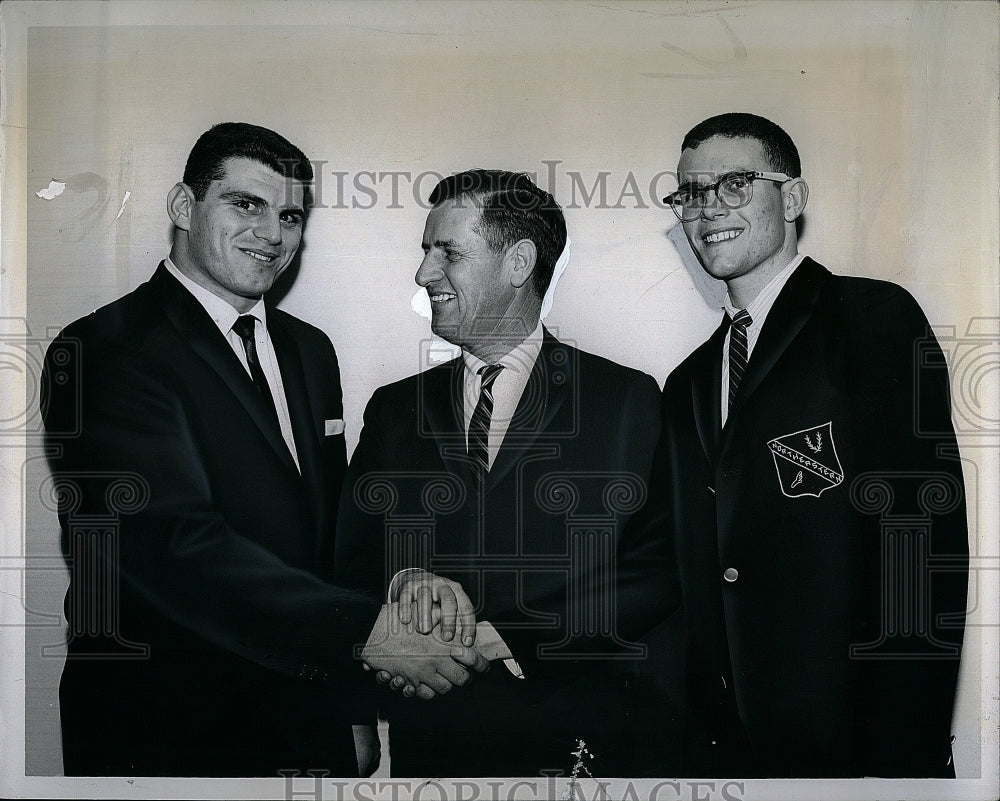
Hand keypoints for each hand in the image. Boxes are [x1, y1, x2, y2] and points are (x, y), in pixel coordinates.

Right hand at [362, 604, 488, 699]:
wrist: (373, 632)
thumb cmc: (399, 618)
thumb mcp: (425, 612)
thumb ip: (444, 617)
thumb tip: (460, 620)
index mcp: (443, 644)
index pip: (472, 659)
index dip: (481, 664)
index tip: (484, 665)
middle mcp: (435, 662)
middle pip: (462, 680)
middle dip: (466, 677)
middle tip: (466, 672)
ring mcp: (422, 674)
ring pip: (445, 689)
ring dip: (449, 683)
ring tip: (448, 676)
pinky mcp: (409, 680)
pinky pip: (426, 693)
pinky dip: (431, 690)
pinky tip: (431, 681)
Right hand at [395, 570, 476, 645]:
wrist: (414, 579)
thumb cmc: (435, 599)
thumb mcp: (447, 605)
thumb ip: (455, 620)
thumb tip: (464, 645)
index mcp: (456, 590)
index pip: (466, 607)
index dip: (469, 625)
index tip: (467, 643)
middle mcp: (441, 585)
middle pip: (448, 599)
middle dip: (449, 620)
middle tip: (446, 638)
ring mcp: (424, 584)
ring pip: (426, 597)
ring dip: (425, 615)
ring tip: (424, 631)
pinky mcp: (408, 586)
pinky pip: (406, 596)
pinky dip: (405, 609)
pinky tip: (406, 621)